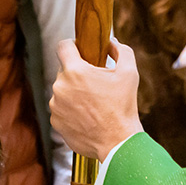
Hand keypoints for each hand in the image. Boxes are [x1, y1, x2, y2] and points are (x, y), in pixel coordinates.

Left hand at [49, 38, 144, 161]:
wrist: (118, 142)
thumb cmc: (123, 107)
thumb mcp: (130, 73)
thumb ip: (121, 51)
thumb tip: (111, 43)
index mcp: (75, 71)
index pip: (63, 46)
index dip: (72, 45)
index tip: (80, 51)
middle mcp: (60, 86)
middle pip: (64, 70)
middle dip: (78, 74)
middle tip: (95, 83)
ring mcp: (55, 105)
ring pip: (62, 91)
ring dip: (74, 93)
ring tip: (92, 103)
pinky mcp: (56, 122)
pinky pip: (61, 109)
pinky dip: (71, 110)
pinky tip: (87, 116)